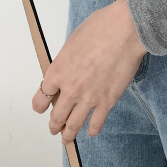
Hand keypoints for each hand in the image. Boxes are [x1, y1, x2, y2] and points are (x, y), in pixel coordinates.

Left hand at [32, 0, 147, 141]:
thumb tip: (68, 67)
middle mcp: (70, 89)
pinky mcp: (107, 101)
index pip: (42, 96)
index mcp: (58, 71)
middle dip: (54, 124)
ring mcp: (89, 98)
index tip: (42, 107)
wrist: (125, 31)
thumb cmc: (100, 28)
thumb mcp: (73, 41)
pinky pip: (96, 123)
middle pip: (56, 116)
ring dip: (68, 134)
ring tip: (67, 138)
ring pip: (73, 125)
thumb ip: (67, 60)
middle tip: (54, 128)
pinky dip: (92, 130)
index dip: (41, 104)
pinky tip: (91, 131)